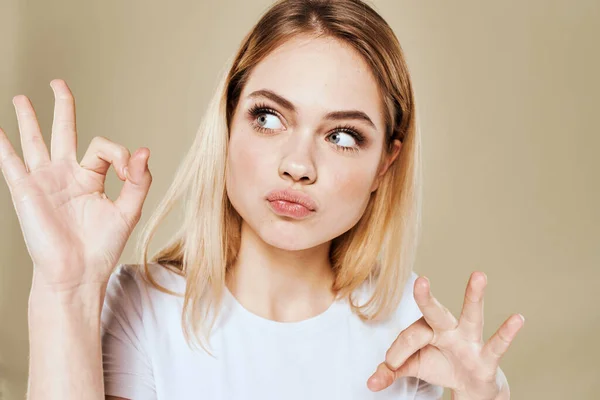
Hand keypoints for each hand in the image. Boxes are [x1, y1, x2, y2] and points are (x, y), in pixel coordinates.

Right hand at [0, 79, 151, 291]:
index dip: (121, 154)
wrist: (77, 273)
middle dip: (62, 106)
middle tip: (58, 83)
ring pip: (35, 141)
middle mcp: (66, 175)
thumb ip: (139, 181)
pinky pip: (10, 162)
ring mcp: (44, 181)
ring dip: (29, 119)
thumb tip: (144, 151)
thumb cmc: (102, 247)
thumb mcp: (128, 211)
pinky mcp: (26, 190)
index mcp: (91, 178)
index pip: (104, 148)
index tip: (128, 173)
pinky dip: (2, 145)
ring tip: (23, 97)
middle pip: (64, 131)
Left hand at [367, 272, 523, 399]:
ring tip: (479, 275)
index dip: (397, 354)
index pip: (409, 337)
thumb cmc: (439, 366)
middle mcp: (448, 329)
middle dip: (426, 298)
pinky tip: (517, 318)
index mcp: (427, 328)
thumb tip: (370, 383)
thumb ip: (391, 371)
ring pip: (470, 316)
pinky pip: (497, 345)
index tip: (391, 365)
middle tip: (420, 281)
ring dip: (474, 296)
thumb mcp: (412, 367)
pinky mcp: (486, 357)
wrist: (469, 386)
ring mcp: (469, 340)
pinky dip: (507, 333)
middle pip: (435, 312)